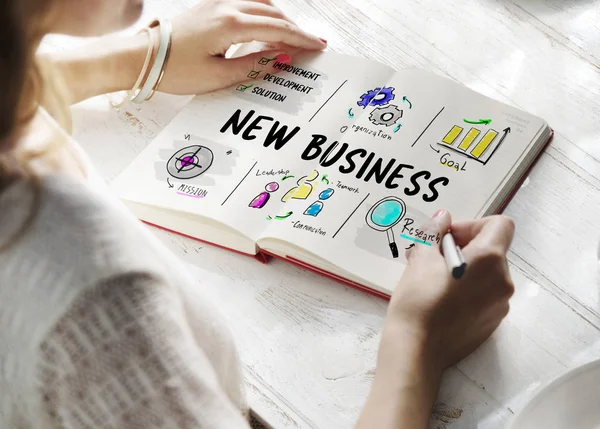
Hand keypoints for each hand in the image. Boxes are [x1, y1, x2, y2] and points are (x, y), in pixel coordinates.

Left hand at [157, 0, 326, 94]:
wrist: (143, 58)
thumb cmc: (176, 70)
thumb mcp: (219, 77)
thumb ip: (255, 66)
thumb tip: (283, 59)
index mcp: (231, 25)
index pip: (278, 30)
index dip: (301, 39)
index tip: (319, 46)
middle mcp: (227, 7)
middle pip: (274, 14)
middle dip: (295, 29)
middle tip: (311, 45)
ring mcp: (218, 2)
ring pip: (262, 3)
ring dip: (280, 19)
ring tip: (292, 38)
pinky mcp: (210, 5)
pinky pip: (247, 1)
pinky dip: (264, 11)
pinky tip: (267, 23)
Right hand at [356, 211, 514, 428]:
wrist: (416, 349)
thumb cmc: (418, 300)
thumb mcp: (421, 258)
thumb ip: (434, 232)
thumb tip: (443, 217)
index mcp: (490, 259)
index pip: (500, 224)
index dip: (473, 225)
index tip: (448, 238)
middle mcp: (503, 281)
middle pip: (492, 249)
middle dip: (465, 248)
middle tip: (433, 258)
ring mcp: (500, 304)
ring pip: (487, 273)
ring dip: (466, 269)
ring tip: (435, 280)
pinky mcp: (492, 322)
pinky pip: (485, 295)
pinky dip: (468, 290)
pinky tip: (442, 300)